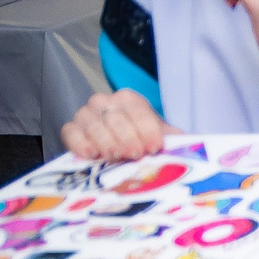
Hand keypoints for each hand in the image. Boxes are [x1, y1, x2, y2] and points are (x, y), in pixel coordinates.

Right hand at [61, 89, 175, 161]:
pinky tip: (91, 155)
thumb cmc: (143, 142)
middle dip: (127, 137)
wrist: (123, 150)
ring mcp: (86, 114)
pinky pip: (71, 132)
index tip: (154, 147)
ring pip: (93, 124)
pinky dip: (80, 143)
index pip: (137, 111)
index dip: (147, 129)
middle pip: (115, 117)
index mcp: (130, 100)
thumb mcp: (160, 138)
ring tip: (116, 157)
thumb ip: (172, 139)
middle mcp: (105, 102)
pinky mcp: (71, 129)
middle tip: (135, 154)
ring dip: (106, 142)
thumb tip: (187, 145)